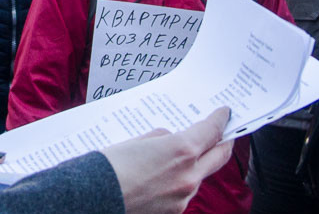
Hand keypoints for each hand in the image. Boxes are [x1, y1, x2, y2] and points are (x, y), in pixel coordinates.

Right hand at [100, 107, 232, 213]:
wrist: (93, 197)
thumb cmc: (110, 166)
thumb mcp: (139, 141)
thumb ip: (163, 138)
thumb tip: (172, 141)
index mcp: (182, 151)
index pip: (212, 131)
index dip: (220, 120)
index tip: (224, 114)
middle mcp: (189, 176)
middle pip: (219, 156)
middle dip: (224, 143)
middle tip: (225, 134)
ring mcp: (183, 197)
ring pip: (199, 177)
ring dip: (195, 166)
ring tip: (178, 159)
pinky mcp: (173, 212)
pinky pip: (182, 193)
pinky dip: (177, 183)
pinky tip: (161, 178)